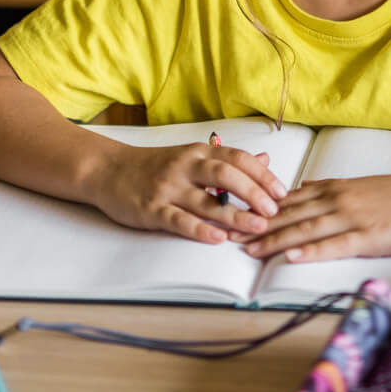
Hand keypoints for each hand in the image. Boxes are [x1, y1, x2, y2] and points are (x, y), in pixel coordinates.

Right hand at [92, 142, 287, 245]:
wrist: (108, 170)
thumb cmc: (154, 166)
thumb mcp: (191, 156)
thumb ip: (227, 160)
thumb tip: (265, 160)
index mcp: (198, 152)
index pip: (237, 158)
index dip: (262, 174)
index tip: (283, 192)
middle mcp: (185, 166)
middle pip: (227, 174)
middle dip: (254, 192)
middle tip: (275, 210)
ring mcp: (168, 187)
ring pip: (206, 200)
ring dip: (235, 215)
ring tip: (258, 227)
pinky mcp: (151, 208)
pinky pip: (179, 220)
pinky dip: (199, 229)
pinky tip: (218, 239)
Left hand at [244, 172, 390, 263]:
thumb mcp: (361, 187)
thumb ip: (332, 191)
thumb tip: (304, 191)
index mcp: (335, 188)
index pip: (287, 199)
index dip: (258, 209)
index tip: (232, 216)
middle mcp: (338, 199)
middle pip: (289, 214)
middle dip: (256, 226)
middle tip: (227, 236)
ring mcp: (354, 217)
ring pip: (306, 228)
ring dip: (275, 240)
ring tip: (249, 250)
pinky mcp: (371, 236)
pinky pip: (336, 244)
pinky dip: (312, 250)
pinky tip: (293, 256)